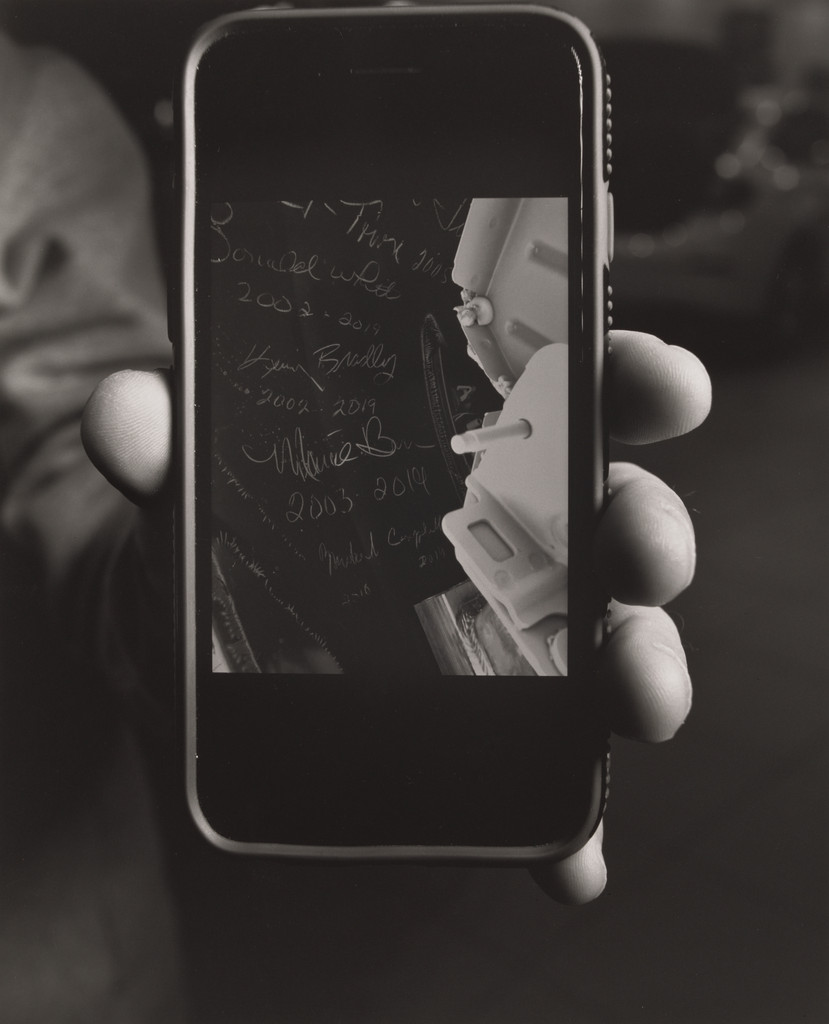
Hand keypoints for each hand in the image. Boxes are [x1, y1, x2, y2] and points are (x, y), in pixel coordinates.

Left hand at [81, 329, 710, 903]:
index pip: (570, 391)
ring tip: (636, 697)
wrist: (190, 646)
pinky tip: (573, 858)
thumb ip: (163, 439)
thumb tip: (124, 415)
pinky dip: (575, 821)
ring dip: (645, 668)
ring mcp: (515, 639)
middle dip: (650, 530)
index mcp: (470, 446)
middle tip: (642, 555)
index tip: (663, 387)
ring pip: (612, 644)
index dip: (630, 379)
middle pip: (614, 517)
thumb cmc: (221, 539)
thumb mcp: (194, 479)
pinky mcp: (492, 734)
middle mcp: (514, 535)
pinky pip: (552, 774)